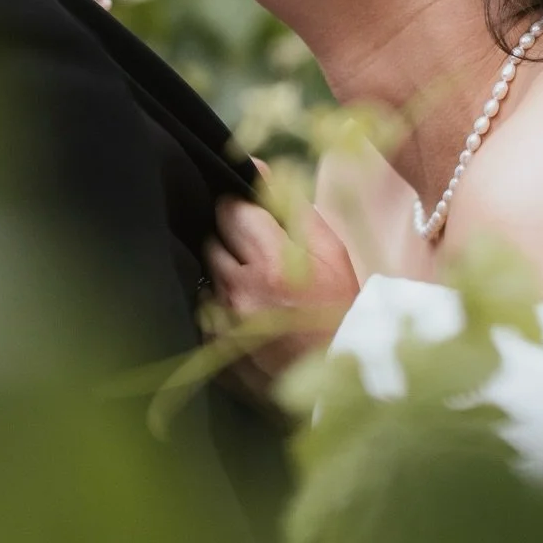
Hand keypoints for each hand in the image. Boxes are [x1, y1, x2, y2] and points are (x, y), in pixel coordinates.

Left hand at [204, 195, 360, 400]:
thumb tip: (259, 166)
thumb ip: (292, 205)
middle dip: (230, 237)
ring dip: (223, 270)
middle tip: (256, 251)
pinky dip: (219, 303)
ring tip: (253, 283)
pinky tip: (245, 312)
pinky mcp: (211, 347)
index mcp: (272, 263)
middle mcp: (240, 291)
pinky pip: (202, 308)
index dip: (240, 207)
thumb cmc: (339, 309)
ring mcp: (222, 323)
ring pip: (206, 272)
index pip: (230, 209)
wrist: (339, 376)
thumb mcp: (330, 251)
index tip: (251, 216)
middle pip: (212, 238)